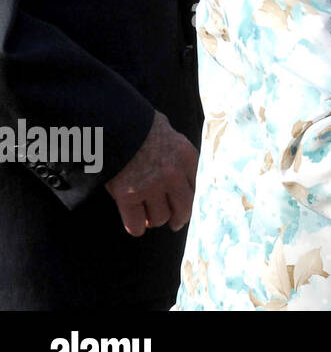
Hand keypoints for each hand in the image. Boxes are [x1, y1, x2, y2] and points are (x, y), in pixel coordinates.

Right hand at [104, 111, 198, 235]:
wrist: (115, 124)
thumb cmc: (140, 126)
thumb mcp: (169, 132)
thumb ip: (176, 151)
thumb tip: (179, 162)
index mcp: (187, 158)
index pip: (195, 189)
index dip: (188, 201)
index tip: (184, 207)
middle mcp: (174, 175)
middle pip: (183, 209)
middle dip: (178, 218)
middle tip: (174, 223)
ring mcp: (151, 187)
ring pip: (159, 218)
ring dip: (153, 220)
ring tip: (147, 216)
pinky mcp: (128, 196)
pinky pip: (136, 224)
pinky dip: (135, 227)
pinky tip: (135, 225)